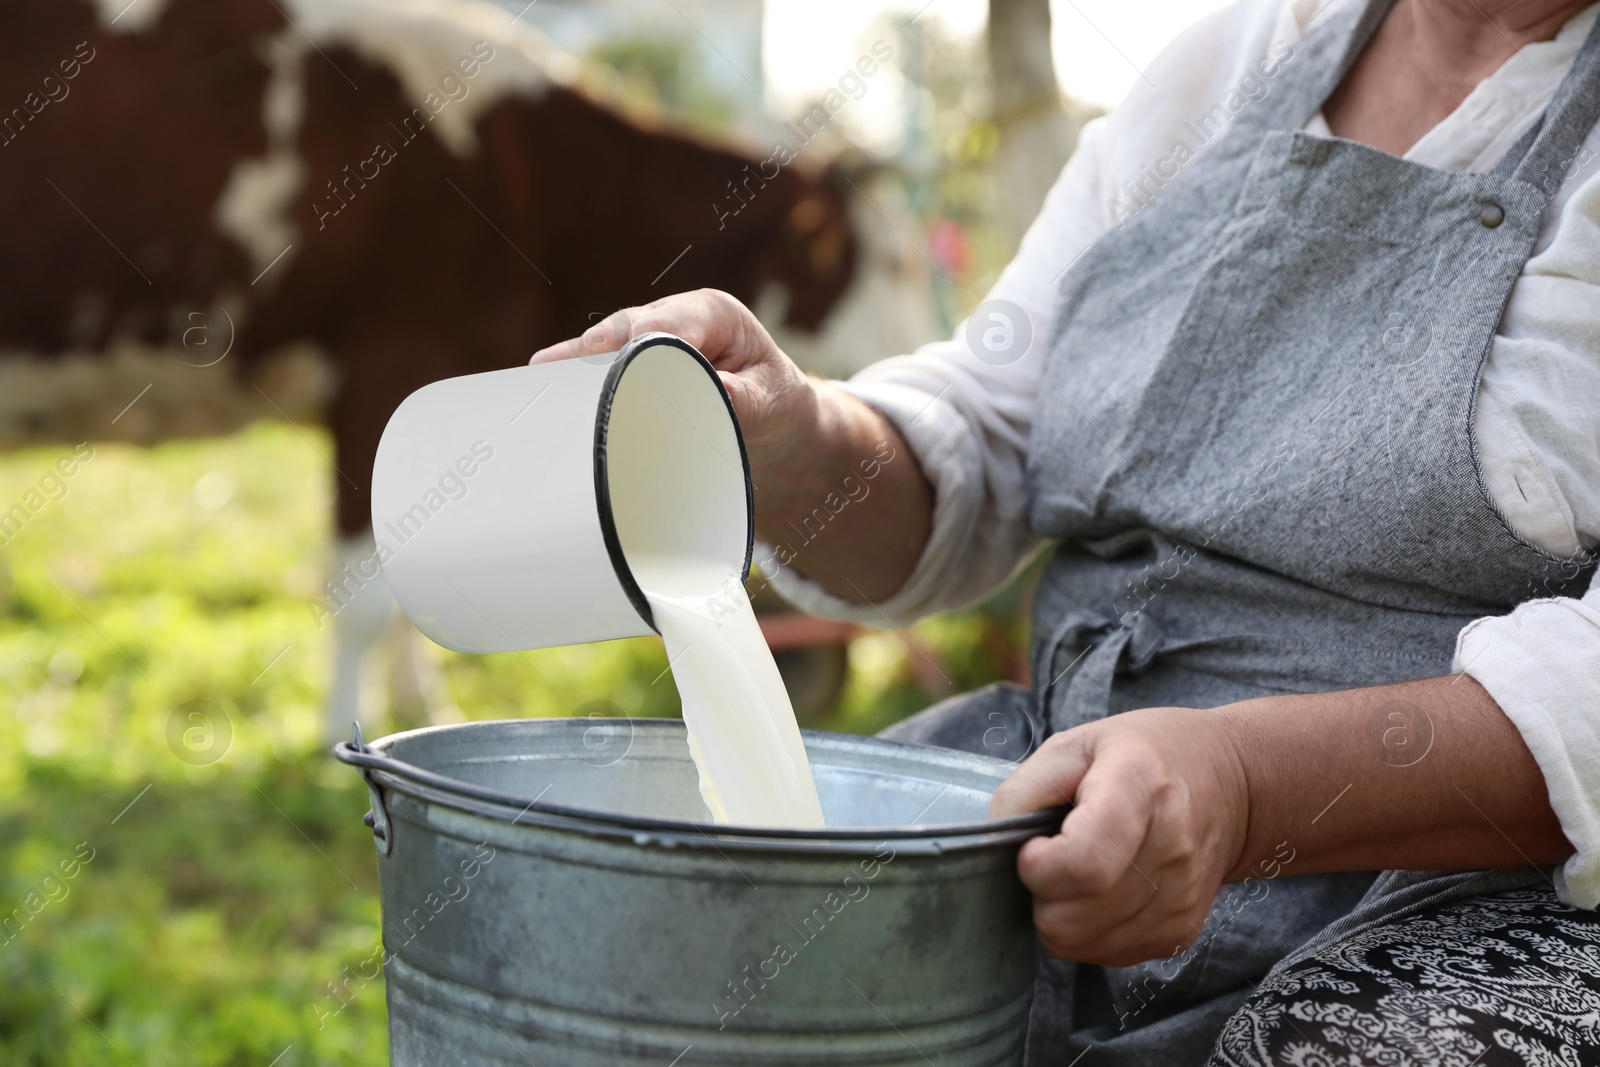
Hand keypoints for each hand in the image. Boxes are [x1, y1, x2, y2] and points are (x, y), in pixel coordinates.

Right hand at [530, 289, 819, 474]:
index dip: (640, 345)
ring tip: (542, 382)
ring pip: (604, 345)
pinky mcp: (631, 362)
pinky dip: (572, 372)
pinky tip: (539, 378)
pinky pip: (596, 362)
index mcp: (713, 313)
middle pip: (624, 330)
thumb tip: (704, 395)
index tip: (620, 371)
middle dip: (597, 353)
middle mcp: (674, 317)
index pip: (667, 324)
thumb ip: (738, 399)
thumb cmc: (776, 405)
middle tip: (565, 382)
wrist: (779, 421)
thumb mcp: (769, 403)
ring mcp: (648, 337)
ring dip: (579, 364)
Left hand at [989, 707, 1250, 966]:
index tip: (1031, 847)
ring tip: (1075, 870)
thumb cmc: (1147, 755)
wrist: (1234, 787)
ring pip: (1081, 944)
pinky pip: (1104, 955)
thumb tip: (994, 842)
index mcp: (1141, 788)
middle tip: (1050, 856)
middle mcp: (1171, 851)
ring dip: (1060, 914)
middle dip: (1041, 893)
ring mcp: (1179, 900)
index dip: (1039, 866)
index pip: (1083, 863)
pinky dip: (1086, 930)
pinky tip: (1098, 891)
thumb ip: (1026, 788)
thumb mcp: (1078, 743)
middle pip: (1073, 916)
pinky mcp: (1180, 933)